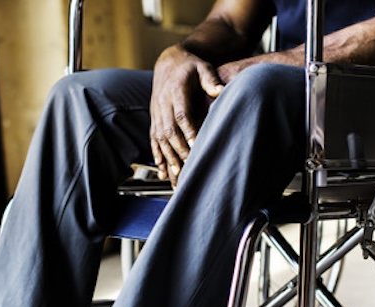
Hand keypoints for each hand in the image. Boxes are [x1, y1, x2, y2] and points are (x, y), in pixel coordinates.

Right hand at [150, 45, 223, 185]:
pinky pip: (153, 139)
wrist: (169, 63)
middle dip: (178, 149)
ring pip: (160, 137)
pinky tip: (162, 170)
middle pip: (169, 130)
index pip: (181, 114)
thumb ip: (210, 79)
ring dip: (167, 156)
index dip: (188, 131)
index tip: (196, 146)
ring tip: (175, 174)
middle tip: (188, 165)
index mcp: (176, 89)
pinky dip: (157, 155)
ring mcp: (156, 111)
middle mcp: (163, 102)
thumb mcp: (202, 67)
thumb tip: (221, 91)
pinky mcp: (154, 118)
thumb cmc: (190, 66)